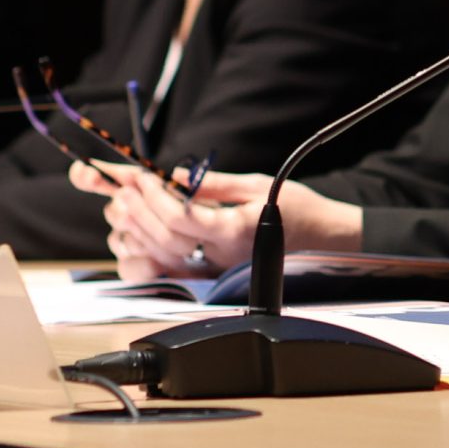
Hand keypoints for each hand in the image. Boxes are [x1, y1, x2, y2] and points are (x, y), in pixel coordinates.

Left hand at [66, 164, 358, 278]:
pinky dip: (150, 250)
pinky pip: (173, 267)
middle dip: (141, 213)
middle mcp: (222, 255)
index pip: (183, 219)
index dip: (157, 199)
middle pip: (168, 239)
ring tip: (126, 205)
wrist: (322, 239)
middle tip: (126, 189)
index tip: (144, 178)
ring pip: (165, 257)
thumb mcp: (257, 184)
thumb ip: (214, 183)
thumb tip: (174, 176)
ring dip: (140, 231)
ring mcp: (216, 267)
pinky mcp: (213, 271)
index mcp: (234, 231)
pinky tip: (139, 231)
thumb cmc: (298, 209)